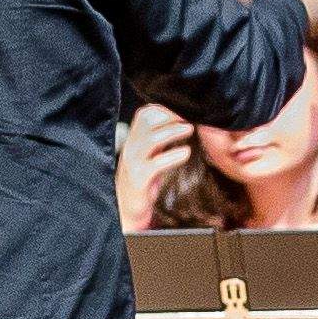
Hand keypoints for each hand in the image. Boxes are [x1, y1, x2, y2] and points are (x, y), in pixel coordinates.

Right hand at [115, 105, 194, 230]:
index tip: (182, 110)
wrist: (127, 209)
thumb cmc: (143, 181)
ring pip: (152, 139)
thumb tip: (180, 122)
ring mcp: (133, 163)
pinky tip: (186, 153)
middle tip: (189, 118)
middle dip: (170, 116)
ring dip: (173, 132)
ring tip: (190, 129)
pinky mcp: (139, 179)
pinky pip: (156, 164)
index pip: (144, 114)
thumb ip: (161, 140)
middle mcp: (131, 148)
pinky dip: (173, 156)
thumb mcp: (151, 156)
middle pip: (147, 121)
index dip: (164, 108)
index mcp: (134, 140)